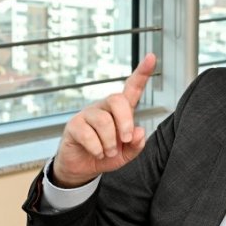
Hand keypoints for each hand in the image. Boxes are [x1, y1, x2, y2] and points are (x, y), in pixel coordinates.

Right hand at [51, 54, 156, 187]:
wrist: (82, 168)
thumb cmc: (106, 155)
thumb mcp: (127, 154)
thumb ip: (137, 145)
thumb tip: (140, 131)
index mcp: (120, 111)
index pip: (132, 88)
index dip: (142, 73)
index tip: (151, 57)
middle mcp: (104, 108)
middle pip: (117, 99)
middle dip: (125, 121)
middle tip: (126, 139)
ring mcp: (87, 115)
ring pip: (103, 121)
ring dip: (110, 142)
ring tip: (108, 152)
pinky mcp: (74, 125)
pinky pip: (88, 134)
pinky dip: (97, 148)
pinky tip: (97, 153)